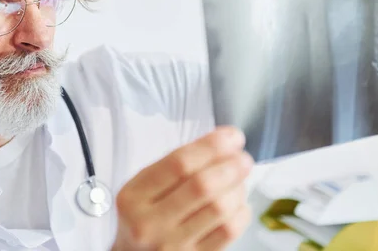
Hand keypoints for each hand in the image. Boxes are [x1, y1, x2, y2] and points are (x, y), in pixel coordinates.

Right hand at [112, 127, 252, 250]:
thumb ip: (175, 166)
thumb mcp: (143, 188)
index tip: (232, 137)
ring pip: (219, 209)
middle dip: (231, 166)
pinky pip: (228, 232)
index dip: (211, 146)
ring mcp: (172, 246)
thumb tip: (222, 143)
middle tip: (244, 158)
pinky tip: (239, 205)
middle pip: (201, 186)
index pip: (178, 164)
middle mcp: (149, 223)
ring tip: (239, 182)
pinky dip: (241, 212)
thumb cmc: (143, 216)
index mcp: (133, 197)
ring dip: (238, 189)